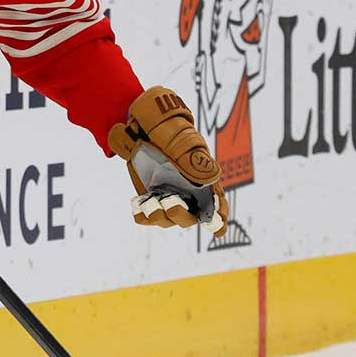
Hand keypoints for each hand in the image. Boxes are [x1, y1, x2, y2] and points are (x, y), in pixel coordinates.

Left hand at [108, 86, 227, 233]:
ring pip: (167, 219)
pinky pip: (148, 215)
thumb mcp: (185, 144)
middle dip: (180, 215)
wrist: (146, 128)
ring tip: (147, 204)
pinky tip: (136, 206)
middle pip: (189, 217)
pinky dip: (142, 214)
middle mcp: (188, 194)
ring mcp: (169, 197)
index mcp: (204, 181)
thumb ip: (196, 161)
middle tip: (170, 203)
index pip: (217, 205)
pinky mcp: (152, 198)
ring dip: (158, 215)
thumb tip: (213, 177)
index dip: (219, 219)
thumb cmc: (173, 134)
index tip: (217, 228)